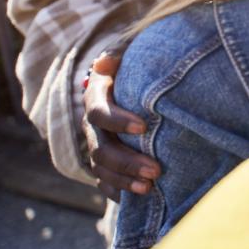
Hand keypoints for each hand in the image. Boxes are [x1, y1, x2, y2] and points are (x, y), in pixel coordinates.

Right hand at [83, 51, 159, 200]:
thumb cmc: (140, 61)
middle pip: (100, 148)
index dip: (117, 120)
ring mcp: (96, 144)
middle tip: (156, 169)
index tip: (144, 126)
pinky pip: (104, 182)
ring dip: (125, 179)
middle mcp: (92, 124)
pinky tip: (140, 197)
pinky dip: (119, 191)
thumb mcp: (132, 51)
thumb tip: (104, 61)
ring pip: (102, 168)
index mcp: (97, 95)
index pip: (98, 112)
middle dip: (127, 161)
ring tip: (150, 186)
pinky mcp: (105, 161)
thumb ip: (120, 54)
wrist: (137, 77)